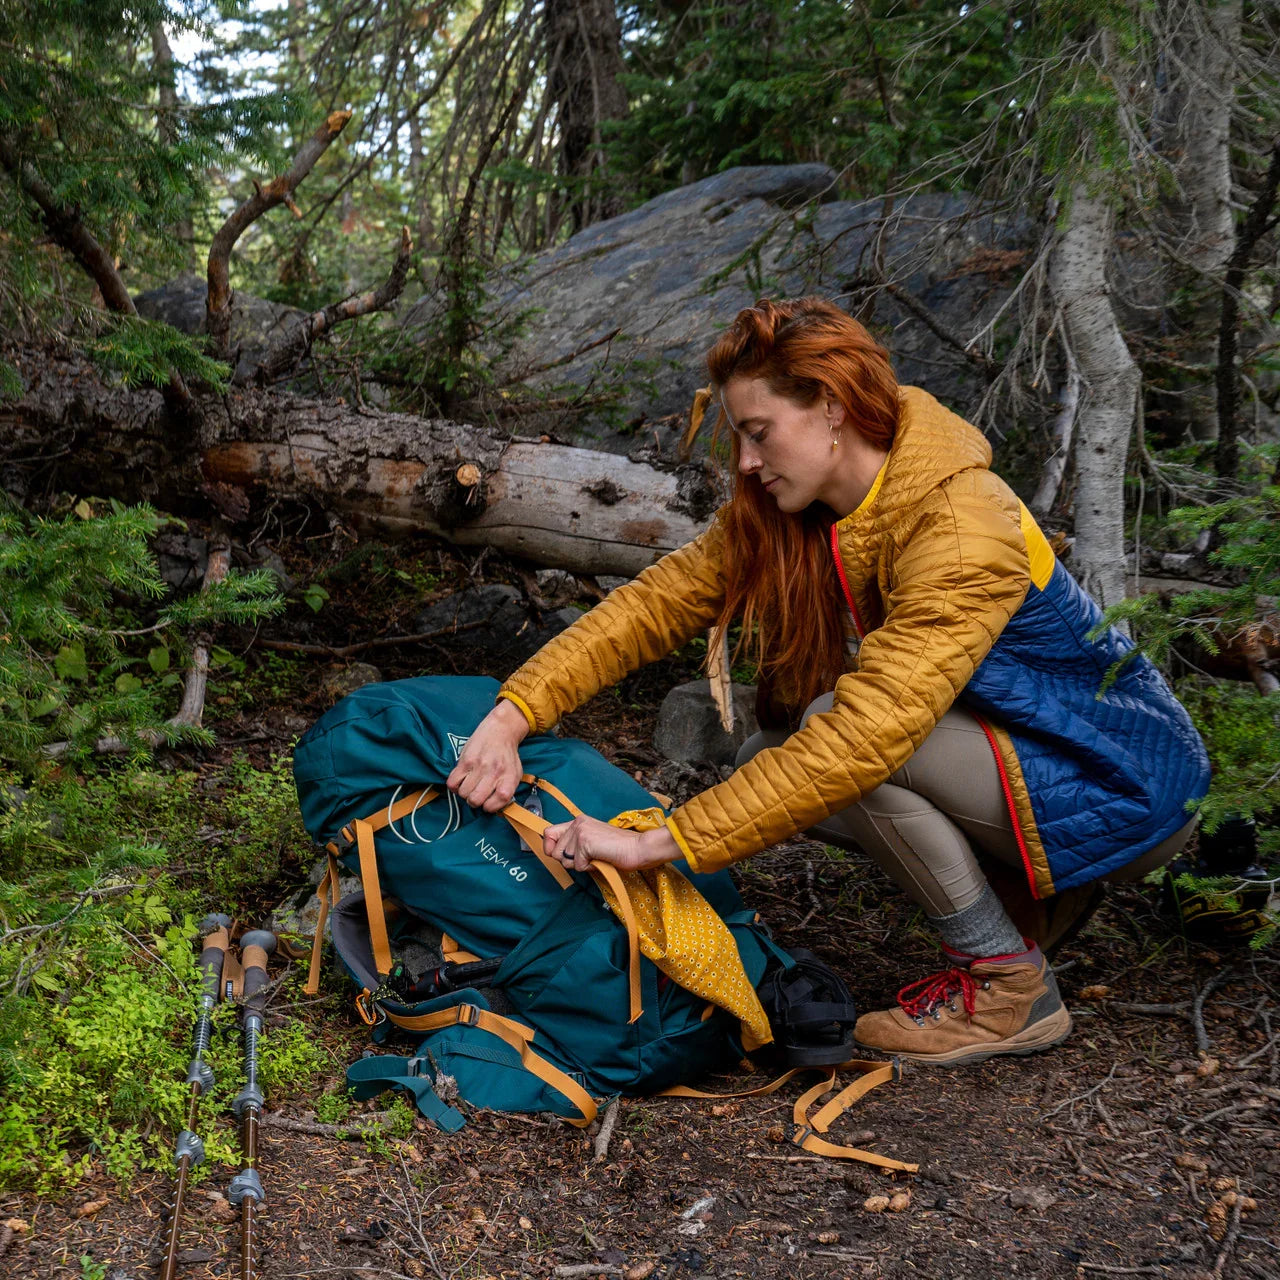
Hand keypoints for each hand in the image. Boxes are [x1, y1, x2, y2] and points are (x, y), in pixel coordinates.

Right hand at [447, 699, 529, 811]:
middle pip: (475, 801)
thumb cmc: (507, 755)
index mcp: (508, 779)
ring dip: (464, 793)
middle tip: (476, 793)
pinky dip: (454, 786)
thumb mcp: (516, 773)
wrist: (501, 730)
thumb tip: (495, 807)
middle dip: (474, 801)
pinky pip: (452, 783)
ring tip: (469, 785)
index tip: (487, 802)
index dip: (488, 807)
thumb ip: (508, 790)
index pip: (495, 805)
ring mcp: (479, 766)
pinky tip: (461, 780)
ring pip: (463, 793)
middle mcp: (494, 773)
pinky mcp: (465, 760)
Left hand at [543, 815, 679, 873]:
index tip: (560, 855)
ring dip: (580, 865)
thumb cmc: (619, 849)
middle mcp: (577, 823)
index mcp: (578, 821)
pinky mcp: (585, 842)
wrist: (637, 848)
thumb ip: (575, 844)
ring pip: (564, 860)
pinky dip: (589, 868)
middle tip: (589, 857)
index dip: (550, 848)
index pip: (548, 833)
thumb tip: (556, 854)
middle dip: (570, 861)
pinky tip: (601, 859)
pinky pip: (578, 866)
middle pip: (554, 852)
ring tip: (597, 857)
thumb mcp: (592, 842)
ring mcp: (580, 832)